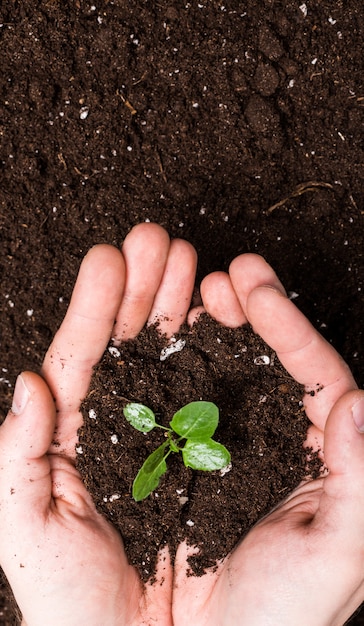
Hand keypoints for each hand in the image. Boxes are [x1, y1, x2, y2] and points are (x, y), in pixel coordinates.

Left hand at [0, 223, 196, 625]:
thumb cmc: (68, 599)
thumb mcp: (24, 528)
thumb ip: (16, 456)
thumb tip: (27, 386)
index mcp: (69, 435)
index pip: (79, 358)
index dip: (92, 307)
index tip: (108, 259)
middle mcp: (117, 425)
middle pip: (127, 342)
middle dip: (141, 287)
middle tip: (156, 240)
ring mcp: (161, 435)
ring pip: (167, 358)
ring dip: (175, 304)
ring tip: (188, 261)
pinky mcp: (199, 453)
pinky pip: (204, 397)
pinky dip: (208, 355)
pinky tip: (216, 317)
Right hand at [173, 254, 363, 625]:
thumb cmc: (279, 621)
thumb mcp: (335, 561)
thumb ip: (361, 483)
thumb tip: (361, 402)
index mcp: (320, 456)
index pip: (316, 374)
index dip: (287, 326)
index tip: (254, 288)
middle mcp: (276, 442)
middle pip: (268, 358)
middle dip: (248, 308)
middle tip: (225, 271)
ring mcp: (228, 447)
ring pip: (222, 369)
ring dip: (208, 323)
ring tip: (192, 285)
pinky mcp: (184, 459)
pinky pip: (178, 400)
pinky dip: (171, 362)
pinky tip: (161, 336)